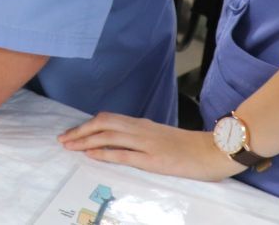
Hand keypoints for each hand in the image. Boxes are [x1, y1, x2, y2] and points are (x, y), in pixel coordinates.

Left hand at [59, 113, 243, 180]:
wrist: (215, 151)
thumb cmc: (188, 147)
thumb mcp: (160, 136)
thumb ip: (140, 136)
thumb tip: (118, 141)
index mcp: (142, 124)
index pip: (108, 119)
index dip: (86, 125)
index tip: (71, 132)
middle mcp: (141, 130)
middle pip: (103, 124)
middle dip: (80, 131)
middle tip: (63, 140)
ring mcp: (147, 143)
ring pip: (109, 136)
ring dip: (86, 141)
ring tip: (70, 146)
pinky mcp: (154, 159)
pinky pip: (124, 154)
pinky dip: (105, 153)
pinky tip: (91, 155)